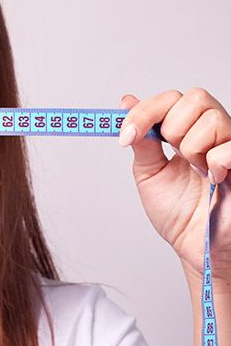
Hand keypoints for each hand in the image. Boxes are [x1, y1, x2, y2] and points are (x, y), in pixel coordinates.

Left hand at [119, 89, 230, 283]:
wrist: (196, 248)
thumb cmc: (178, 214)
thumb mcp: (150, 172)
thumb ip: (142, 139)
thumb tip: (125, 103)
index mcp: (189, 131)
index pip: (172, 98)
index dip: (145, 111)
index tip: (126, 136)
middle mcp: (215, 133)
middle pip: (195, 97)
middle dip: (172, 128)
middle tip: (174, 156)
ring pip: (211, 120)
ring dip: (192, 151)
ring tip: (198, 173)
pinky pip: (229, 148)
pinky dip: (214, 165)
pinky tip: (214, 181)